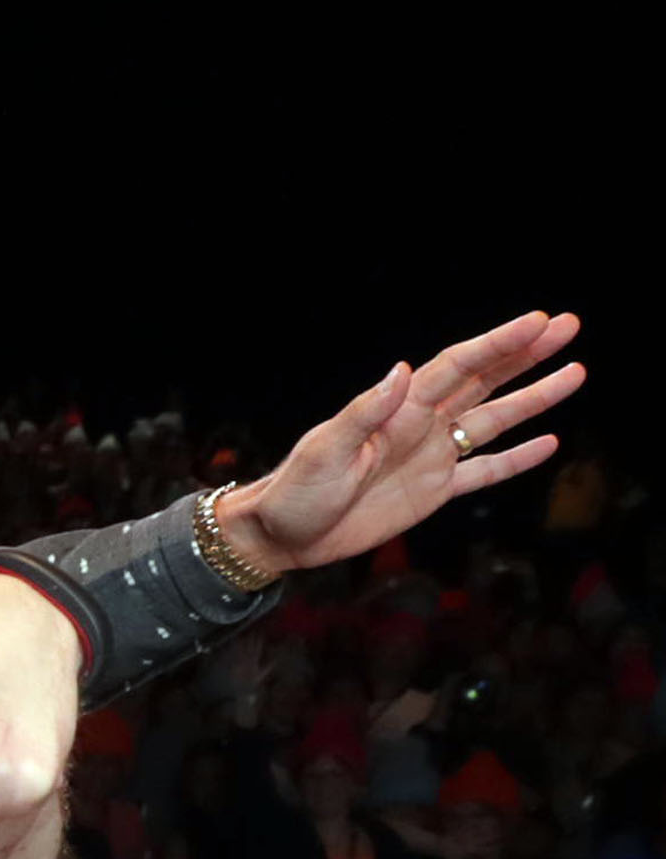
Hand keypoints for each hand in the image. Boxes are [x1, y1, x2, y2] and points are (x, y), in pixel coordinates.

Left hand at [218, 311, 585, 578]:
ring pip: (494, 421)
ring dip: (534, 399)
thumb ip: (366, 413)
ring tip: (576, 373)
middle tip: (570, 326)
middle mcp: (421, 426)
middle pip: (484, 381)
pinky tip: (549, 442)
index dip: (498, 344)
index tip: (538, 322)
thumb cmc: (296, 491)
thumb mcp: (325, 451)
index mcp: (399, 410)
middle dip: (526, 355)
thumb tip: (404, 370)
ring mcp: (431, 457)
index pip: (457, 366)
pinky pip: (484, 472)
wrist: (282, 535)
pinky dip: (516, 459)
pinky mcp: (433, 492)